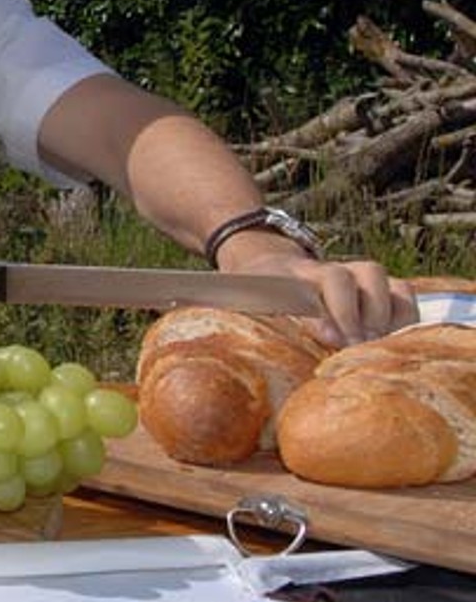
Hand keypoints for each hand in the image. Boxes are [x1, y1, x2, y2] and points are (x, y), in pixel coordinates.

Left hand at [216, 231, 418, 344]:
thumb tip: (199, 322)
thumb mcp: (233, 295)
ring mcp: (348, 276)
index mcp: (290, 273)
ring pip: (382, 280)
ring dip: (386, 313)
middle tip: (356, 346)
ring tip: (376, 343)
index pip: (321, 281)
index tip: (334, 337)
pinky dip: (403, 315)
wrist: (257, 256)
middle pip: (359, 275)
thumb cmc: (246, 286)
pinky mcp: (368, 287)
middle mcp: (324, 271)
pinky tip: (392, 338)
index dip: (332, 309)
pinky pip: (399, 293)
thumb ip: (226, 309)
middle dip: (363, 313)